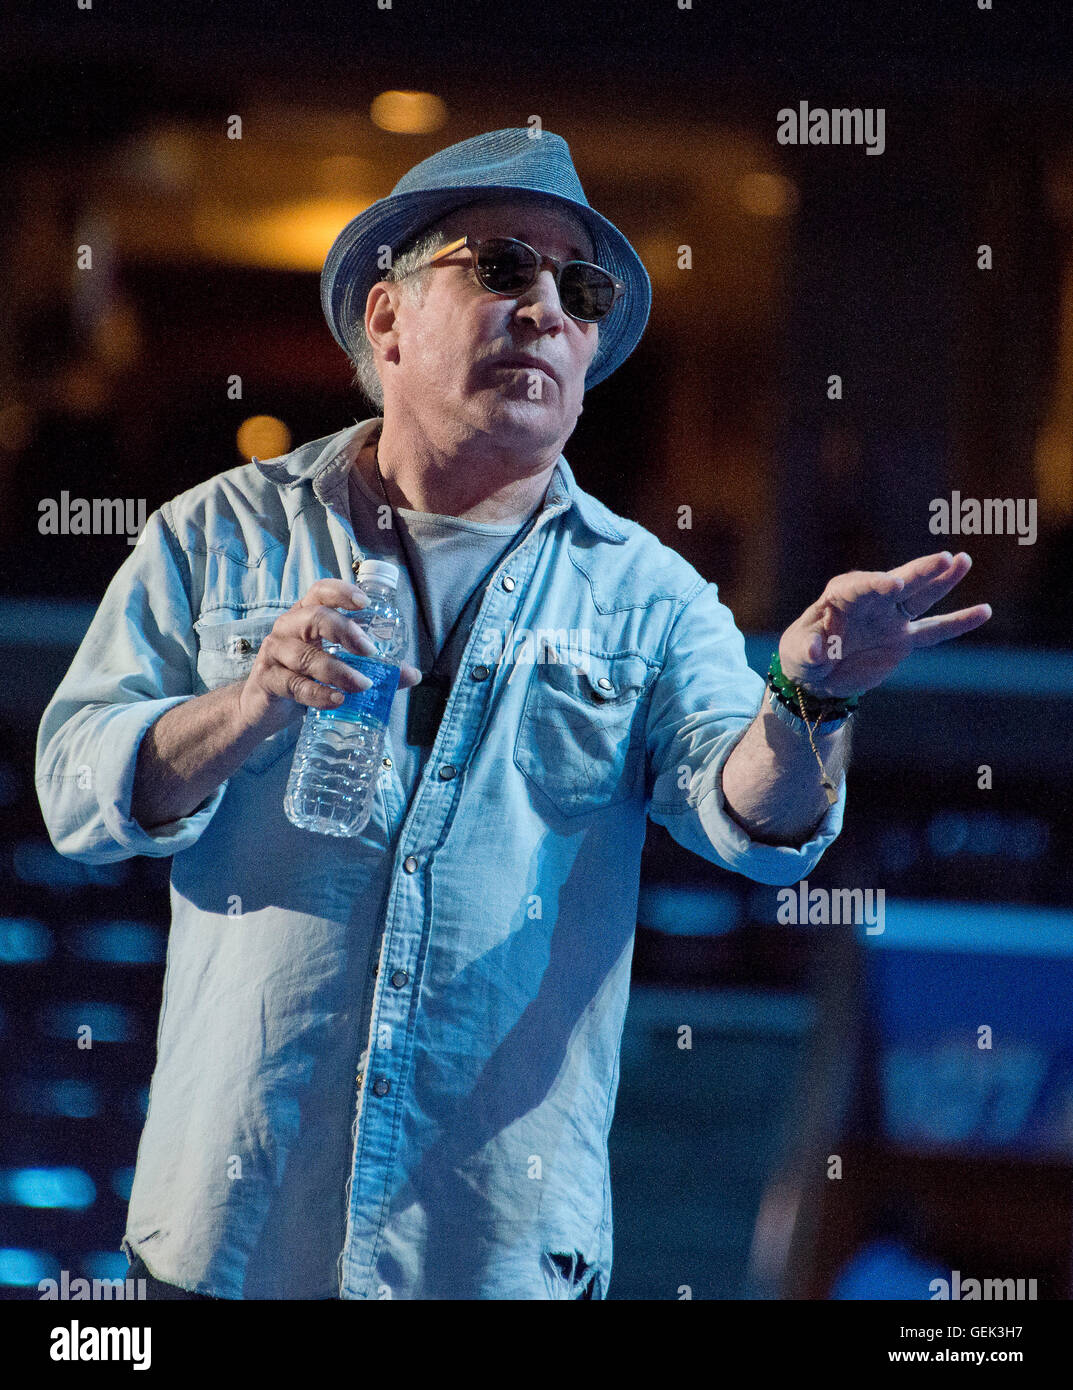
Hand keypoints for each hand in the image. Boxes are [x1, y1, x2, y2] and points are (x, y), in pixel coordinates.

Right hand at [236, 578, 421, 736]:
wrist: (263, 706)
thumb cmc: (304, 677)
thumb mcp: (337, 667)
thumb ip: (374, 669)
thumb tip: (412, 674)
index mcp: (306, 616)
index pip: (321, 591)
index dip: (342, 592)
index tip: (365, 603)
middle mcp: (288, 627)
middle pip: (314, 617)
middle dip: (345, 631)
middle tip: (370, 651)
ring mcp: (274, 652)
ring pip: (305, 655)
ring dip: (337, 670)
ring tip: (363, 685)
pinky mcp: (267, 680)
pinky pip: (293, 684)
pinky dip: (317, 693)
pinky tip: (337, 700)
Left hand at [778, 551, 991, 699]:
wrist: (816, 675)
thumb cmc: (801, 656)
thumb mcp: (797, 654)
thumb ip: (807, 650)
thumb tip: (816, 650)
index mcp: (840, 597)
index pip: (860, 587)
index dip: (876, 584)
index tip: (894, 585)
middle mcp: (870, 602)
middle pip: (898, 584)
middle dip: (919, 572)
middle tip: (943, 558)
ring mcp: (890, 618)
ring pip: (920, 598)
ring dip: (941, 581)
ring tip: (963, 561)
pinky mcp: (904, 638)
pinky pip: (935, 631)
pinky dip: (958, 623)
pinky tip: (983, 612)